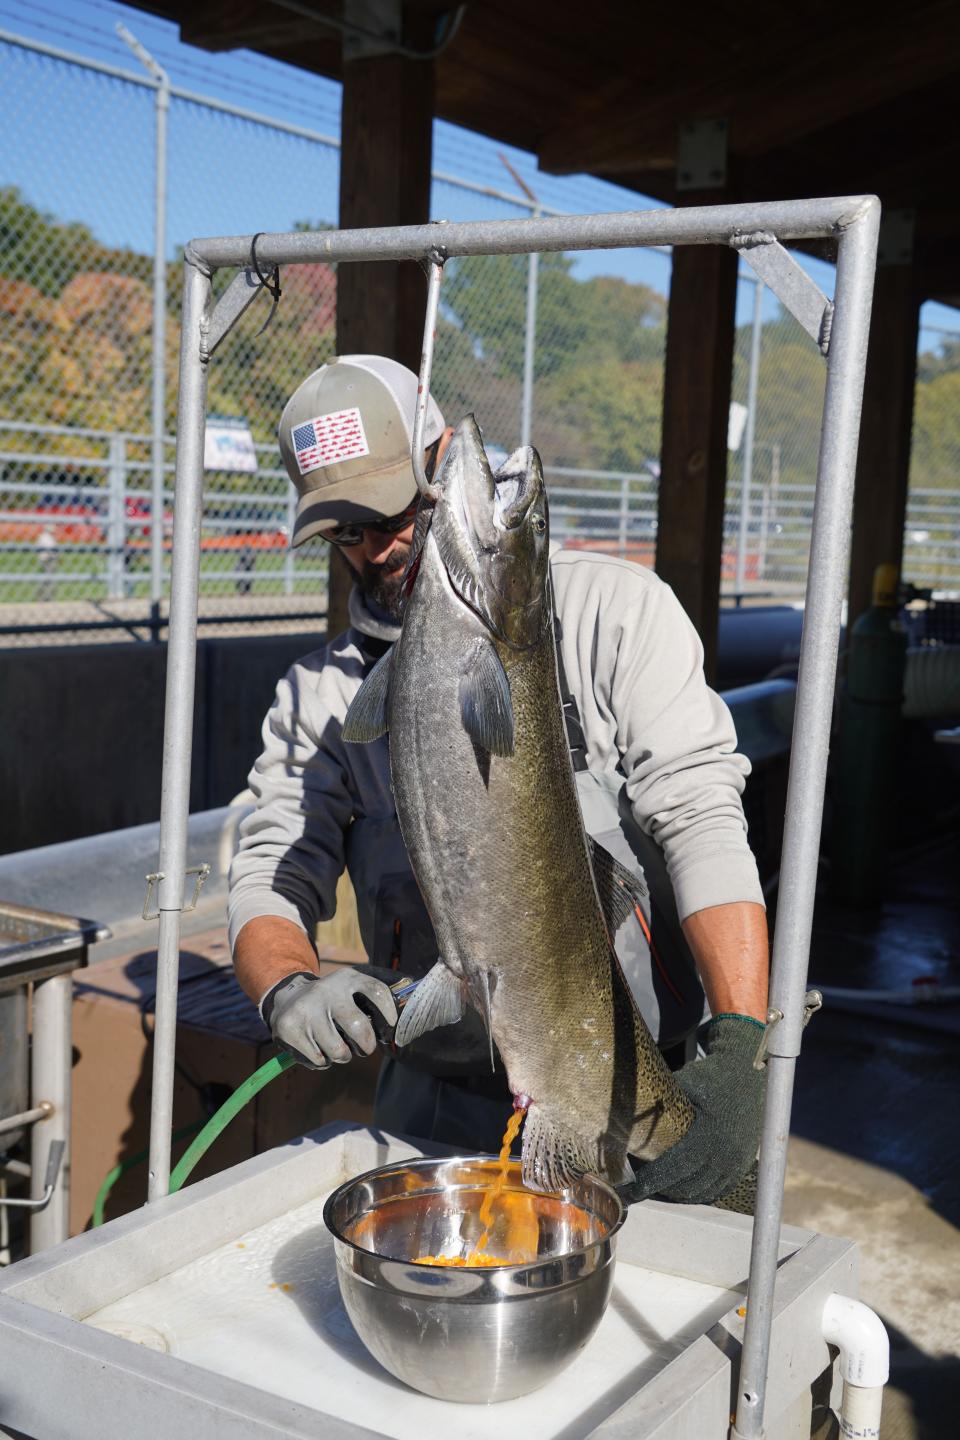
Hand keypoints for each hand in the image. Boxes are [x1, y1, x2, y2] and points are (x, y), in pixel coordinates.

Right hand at [259, 969, 397, 1069]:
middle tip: (365, 1048)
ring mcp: (306, 1010)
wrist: (286, 996)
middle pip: (358, 1027)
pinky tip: (319, 1050)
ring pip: (338, 1051)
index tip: (390, 1025)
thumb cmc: (328, 1000)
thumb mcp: (347, 988)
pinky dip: (323, 1062)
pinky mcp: (289, 1028)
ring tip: (338, 1049)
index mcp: (346, 979)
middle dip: (366, 1045)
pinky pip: (318, 1060)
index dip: (388, 1011)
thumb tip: (396, 1025)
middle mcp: (326, 991)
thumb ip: (369, 1000)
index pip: (376, 990)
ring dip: (342, 1057)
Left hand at [620, 1014, 765, 1210]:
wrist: (749, 1076)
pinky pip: (716, 1191)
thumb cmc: (711, 1077)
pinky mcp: (741, 1167)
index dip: (647, 1183)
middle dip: (656, 1190)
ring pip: (699, 1193)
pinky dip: (695, 1194)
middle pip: (683, 1186)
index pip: (672, 1169)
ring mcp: (735, 1164)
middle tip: (634, 1187)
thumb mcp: (684, 1083)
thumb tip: (621, 1111)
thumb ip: (659, 1102)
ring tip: (653, 1187)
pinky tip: (678, 1188)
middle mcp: (723, 1154)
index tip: (627, 1191)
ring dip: (674, 1194)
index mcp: (707, 1135)